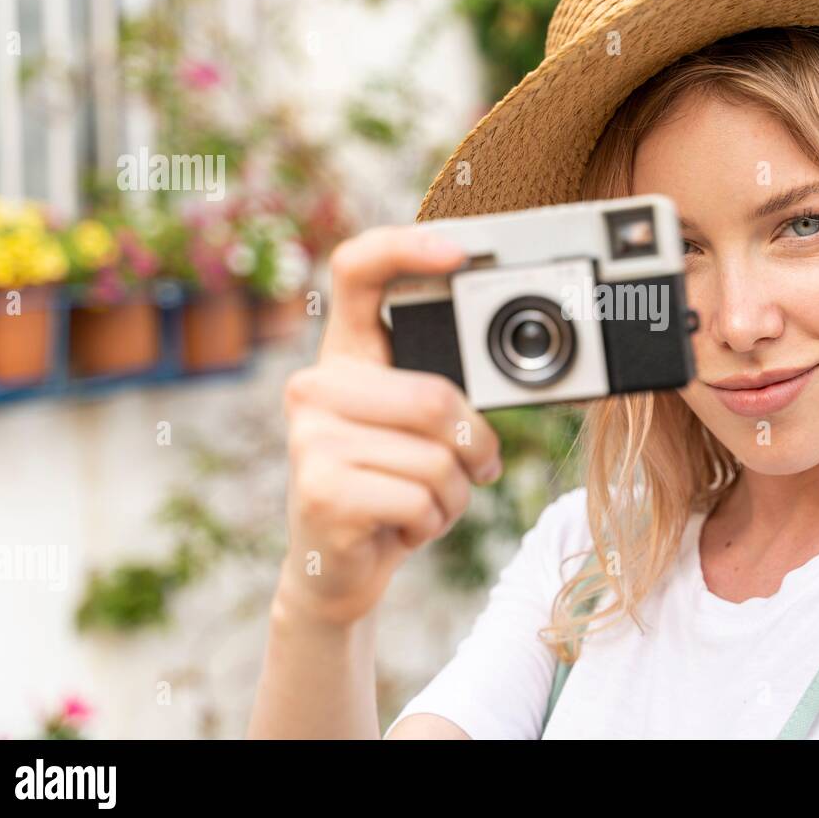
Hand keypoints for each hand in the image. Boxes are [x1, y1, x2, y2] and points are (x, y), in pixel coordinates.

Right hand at [276, 226, 501, 626]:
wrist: (337, 570)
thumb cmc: (390, 489)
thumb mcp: (416, 431)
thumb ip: (442, 394)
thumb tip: (508, 377)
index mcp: (344, 356)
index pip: (357, 270)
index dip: (405, 247)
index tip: (460, 252)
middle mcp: (315, 387)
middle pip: (436, 397)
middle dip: (475, 447)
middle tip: (474, 469)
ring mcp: (310, 438)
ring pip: (437, 458)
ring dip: (456, 495)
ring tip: (425, 504)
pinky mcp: (320, 490)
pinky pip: (422, 500)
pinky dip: (434, 524)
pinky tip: (402, 528)